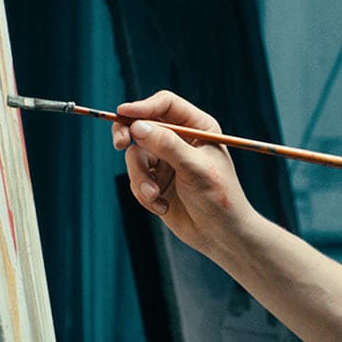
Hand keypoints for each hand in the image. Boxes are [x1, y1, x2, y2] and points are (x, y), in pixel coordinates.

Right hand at [112, 90, 259, 259]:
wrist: (221, 236)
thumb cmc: (219, 198)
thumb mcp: (195, 169)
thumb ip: (167, 146)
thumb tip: (137, 126)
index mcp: (197, 127)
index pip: (165, 105)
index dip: (143, 106)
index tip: (124, 113)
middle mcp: (179, 140)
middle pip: (142, 123)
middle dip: (127, 133)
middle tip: (120, 143)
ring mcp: (166, 160)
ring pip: (135, 156)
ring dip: (140, 178)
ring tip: (154, 196)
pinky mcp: (155, 181)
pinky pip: (136, 179)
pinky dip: (144, 194)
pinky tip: (162, 207)